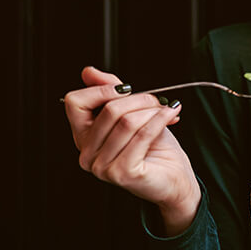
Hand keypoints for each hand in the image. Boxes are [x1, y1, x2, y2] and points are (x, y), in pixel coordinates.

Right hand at [63, 66, 200, 234]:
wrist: (175, 178)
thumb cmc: (155, 148)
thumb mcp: (131, 112)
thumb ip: (110, 92)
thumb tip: (89, 72)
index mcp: (83, 137)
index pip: (75, 102)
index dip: (101, 90)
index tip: (126, 89)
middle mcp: (86, 154)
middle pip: (108, 110)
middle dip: (139, 99)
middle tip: (157, 101)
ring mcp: (101, 167)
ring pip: (126, 121)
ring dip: (152, 110)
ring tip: (166, 110)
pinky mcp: (121, 173)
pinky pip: (142, 135)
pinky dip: (160, 120)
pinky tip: (171, 116)